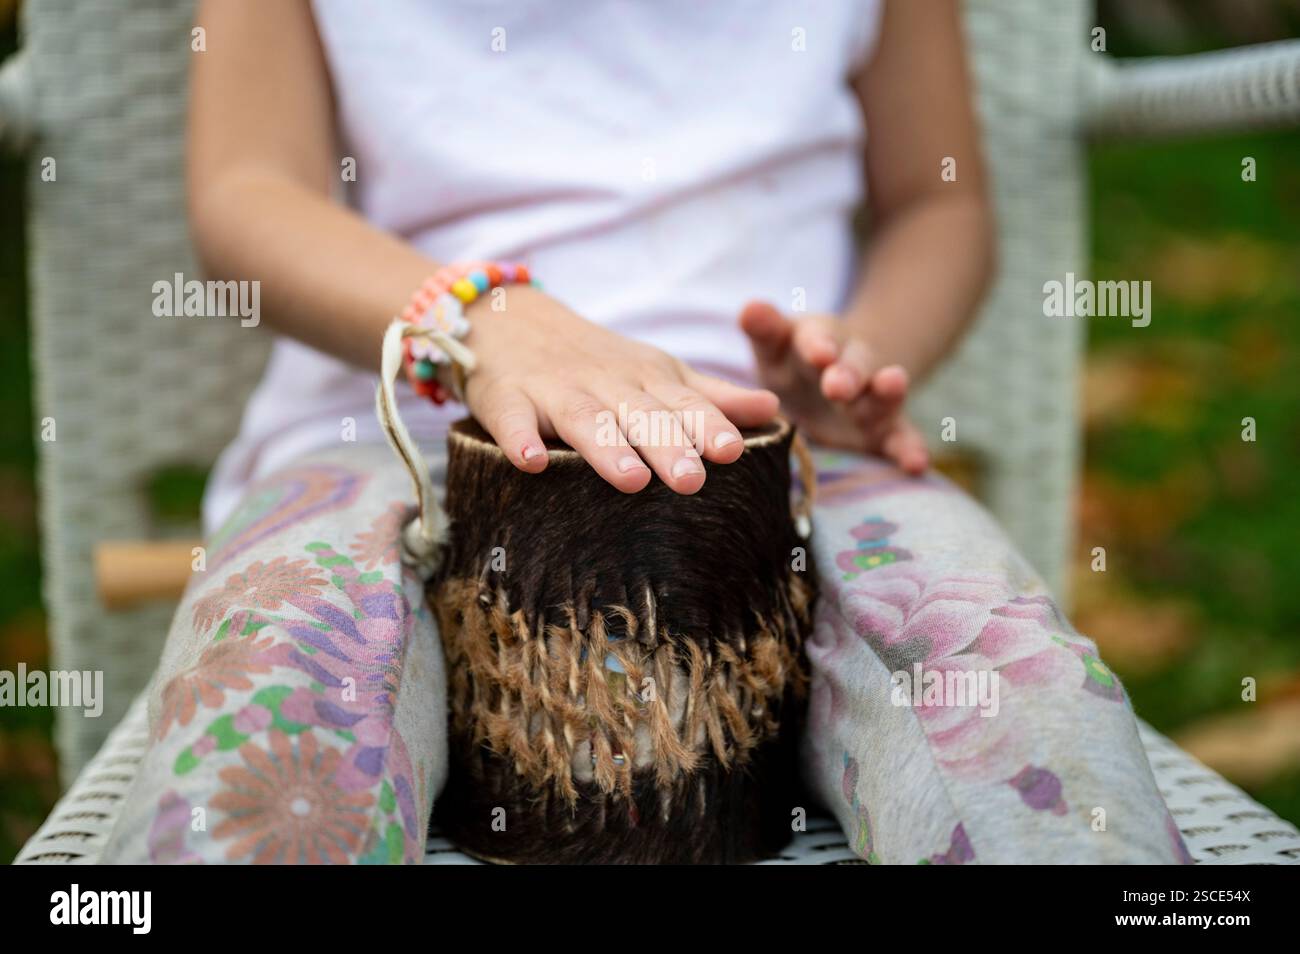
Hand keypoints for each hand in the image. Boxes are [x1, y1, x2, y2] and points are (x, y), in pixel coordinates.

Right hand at [460, 285, 779, 493]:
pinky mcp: (505, 398)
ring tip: (631, 480)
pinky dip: (518, 438)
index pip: (681, 403)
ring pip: (584, 419)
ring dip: (606, 449)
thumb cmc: (592, 358)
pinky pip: (511, 419)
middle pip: (638, 415)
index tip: (732, 451)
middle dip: (666, 445)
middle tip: (691, 482)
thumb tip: (772, 409)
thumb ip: (709, 396)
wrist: (507, 316)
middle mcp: (604, 383)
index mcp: (645, 379)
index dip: (706, 425)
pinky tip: (530, 462)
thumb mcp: (655, 370)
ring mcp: (553, 390)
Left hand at [739, 301, 928, 473]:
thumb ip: (764, 330)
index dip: (817, 346)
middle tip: (838, 387)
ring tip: (894, 386)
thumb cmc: (792, 361)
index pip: (817, 339)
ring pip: (882, 397)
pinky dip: (910, 450)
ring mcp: (870, 400)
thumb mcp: (774, 346)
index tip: (819, 355)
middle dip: (847, 375)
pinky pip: (900, 439)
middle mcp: (850, 367)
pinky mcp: (884, 432)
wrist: (830, 380)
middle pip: (853, 366)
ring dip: (888, 393)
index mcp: (818, 343)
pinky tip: (917, 464)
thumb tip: (749, 308)